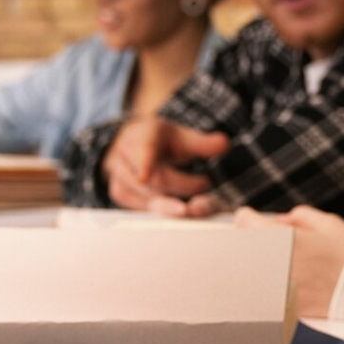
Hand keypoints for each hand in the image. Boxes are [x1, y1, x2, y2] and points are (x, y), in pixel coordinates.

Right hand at [102, 117, 229, 210]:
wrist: (134, 146)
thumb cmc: (162, 142)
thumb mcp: (183, 137)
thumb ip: (204, 143)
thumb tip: (224, 144)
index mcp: (143, 135)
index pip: (144, 149)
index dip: (145, 163)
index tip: (145, 176)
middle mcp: (125, 153)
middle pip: (154, 179)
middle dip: (182, 186)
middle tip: (205, 185)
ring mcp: (119, 174)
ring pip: (146, 196)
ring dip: (173, 203)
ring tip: (194, 199)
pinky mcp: (119, 193)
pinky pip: (140, 207)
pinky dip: (161, 209)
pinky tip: (175, 206)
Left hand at [234, 206, 343, 317]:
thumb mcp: (329, 223)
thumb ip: (298, 217)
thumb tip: (277, 221)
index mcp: (287, 239)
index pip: (244, 222)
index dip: (250, 219)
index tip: (256, 222)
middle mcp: (277, 263)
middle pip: (243, 248)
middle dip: (253, 244)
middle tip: (269, 246)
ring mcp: (279, 288)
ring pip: (251, 273)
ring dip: (259, 268)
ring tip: (278, 267)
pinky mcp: (284, 308)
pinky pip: (266, 294)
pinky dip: (269, 289)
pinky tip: (284, 286)